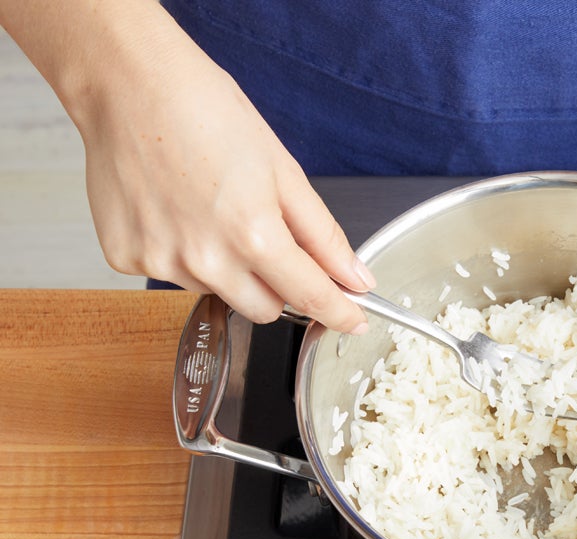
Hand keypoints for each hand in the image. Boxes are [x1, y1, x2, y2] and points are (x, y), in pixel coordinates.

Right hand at [68, 7, 372, 331]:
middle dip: (278, 286)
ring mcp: (162, 261)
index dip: (339, 312)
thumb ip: (323, 235)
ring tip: (212, 209)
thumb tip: (355, 277)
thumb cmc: (205, 112)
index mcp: (253, 234)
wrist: (128, 84)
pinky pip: (175, 275)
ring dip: (228, 268)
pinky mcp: (126, 258)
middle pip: (265, 309)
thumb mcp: (284, 171)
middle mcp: (206, 259)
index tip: (354, 321)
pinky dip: (184, 254)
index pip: (310, 297)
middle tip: (268, 237)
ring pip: (220, 292)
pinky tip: (177, 210)